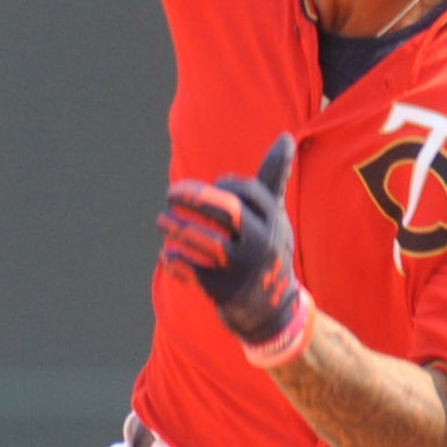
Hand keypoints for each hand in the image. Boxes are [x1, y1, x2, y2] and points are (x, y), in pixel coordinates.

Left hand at [157, 134, 315, 364]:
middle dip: (196, 197)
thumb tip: (285, 137)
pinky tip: (166, 253)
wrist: (272, 310)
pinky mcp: (224, 290)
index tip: (208, 190)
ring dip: (177, 227)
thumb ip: (273, 177)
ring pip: (205, 240)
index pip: (245, 191)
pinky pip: (192, 269)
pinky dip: (175, 260)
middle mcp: (262, 243)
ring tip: (161, 220)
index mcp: (274, 222)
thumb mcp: (275, 215)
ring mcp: (243, 268)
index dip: (222, 186)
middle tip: (171, 193)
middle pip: (228, 210)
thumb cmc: (268, 248)